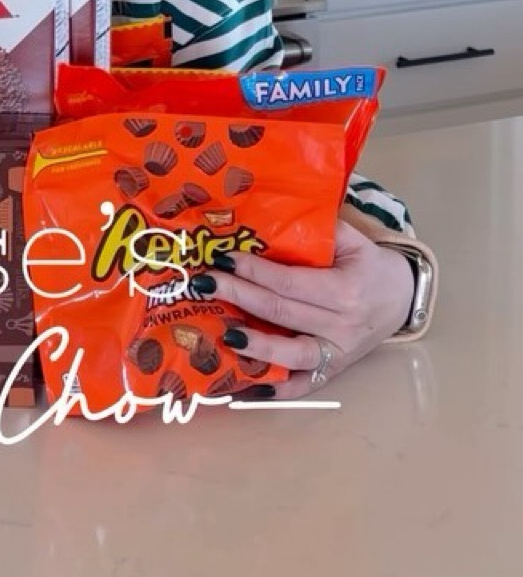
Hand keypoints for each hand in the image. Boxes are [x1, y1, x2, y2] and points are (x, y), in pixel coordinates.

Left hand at [205, 219, 415, 399]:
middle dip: (239, 296)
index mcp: (344, 290)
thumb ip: (318, 230)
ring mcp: (338, 352)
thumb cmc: (371, 265)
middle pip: (281, 313)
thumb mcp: (352, 240)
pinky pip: (305, 385)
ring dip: (254, 344)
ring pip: (291, 353)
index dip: (254, 272)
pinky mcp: (336, 370)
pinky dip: (279, 388)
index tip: (223, 258)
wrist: (404, 298)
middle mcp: (341, 326)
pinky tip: (248, 386)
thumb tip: (268, 220)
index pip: (289, 282)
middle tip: (204, 284)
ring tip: (222, 332)